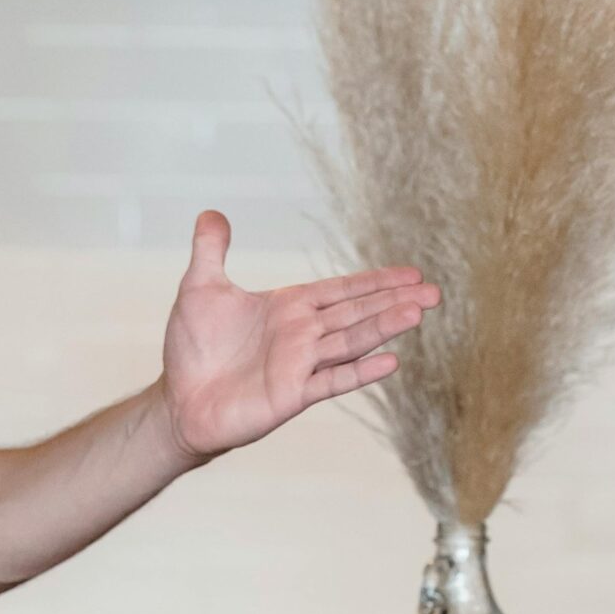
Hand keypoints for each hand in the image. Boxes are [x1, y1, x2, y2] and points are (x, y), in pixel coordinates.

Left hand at [156, 210, 439, 461]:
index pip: (341, 289)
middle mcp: (302, 334)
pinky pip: (332, 380)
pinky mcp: (292, 394)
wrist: (180, 401)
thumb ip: (211, 250)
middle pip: (357, 312)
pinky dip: (361, 371)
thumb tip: (211, 212)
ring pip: (352, 341)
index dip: (376, 281)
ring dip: (384, 327)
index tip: (411, 273)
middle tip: (434, 291)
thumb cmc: (192, 350)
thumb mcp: (199, 288)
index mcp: (289, 307)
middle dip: (394, 300)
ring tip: (419, 312)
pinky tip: (391, 361)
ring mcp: (300, 365)